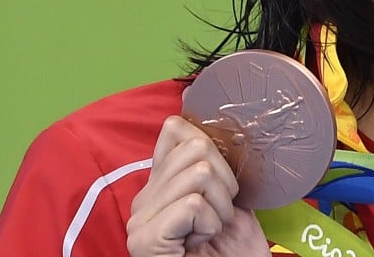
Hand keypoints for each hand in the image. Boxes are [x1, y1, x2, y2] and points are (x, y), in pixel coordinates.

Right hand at [126, 116, 270, 255]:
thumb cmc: (233, 254)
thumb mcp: (229, 201)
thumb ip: (216, 168)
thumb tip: (218, 129)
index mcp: (160, 185)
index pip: (175, 129)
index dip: (211, 148)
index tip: (218, 189)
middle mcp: (143, 199)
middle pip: (195, 146)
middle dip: (224, 182)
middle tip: (217, 217)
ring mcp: (140, 220)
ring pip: (199, 173)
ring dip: (220, 208)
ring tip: (210, 232)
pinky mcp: (146, 240)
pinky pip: (193, 204)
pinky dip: (211, 224)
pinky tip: (200, 244)